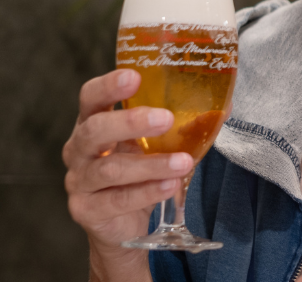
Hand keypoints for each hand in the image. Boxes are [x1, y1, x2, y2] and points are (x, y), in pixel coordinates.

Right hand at [62, 69, 194, 280]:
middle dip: (130, 123)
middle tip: (165, 119)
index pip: (91, 97)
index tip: (134, 76)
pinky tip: (170, 186)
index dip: (108, 86)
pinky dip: (146, 192)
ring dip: (151, 165)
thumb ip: (180, 125)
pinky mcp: (87, 209)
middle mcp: (79, 149)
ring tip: (183, 162)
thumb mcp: (156, 144)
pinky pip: (116, 200)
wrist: (122, 223)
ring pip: (110, 169)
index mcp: (93, 122)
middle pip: (94, 130)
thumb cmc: (138, 171)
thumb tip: (222, 106)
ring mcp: (79, 180)